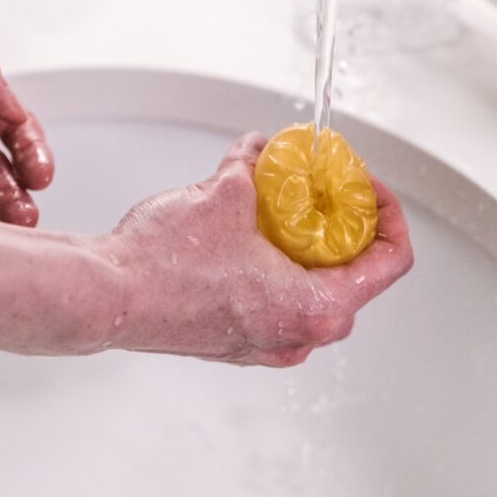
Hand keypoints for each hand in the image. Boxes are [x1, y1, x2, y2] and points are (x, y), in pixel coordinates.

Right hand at [94, 133, 414, 366]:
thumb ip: (255, 166)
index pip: (391, 262)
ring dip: (309, 246)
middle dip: (345, 226)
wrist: (106, 298)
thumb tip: (261, 150)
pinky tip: (254, 235)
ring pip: (316, 291)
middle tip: (325, 191)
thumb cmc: (163, 266)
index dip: (388, 213)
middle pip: (355, 277)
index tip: (366, 186)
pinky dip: (280, 268)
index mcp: (316, 308)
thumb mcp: (225, 193)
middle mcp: (300, 337)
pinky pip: (282, 303)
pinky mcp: (241, 342)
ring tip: (286, 208)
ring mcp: (270, 345)